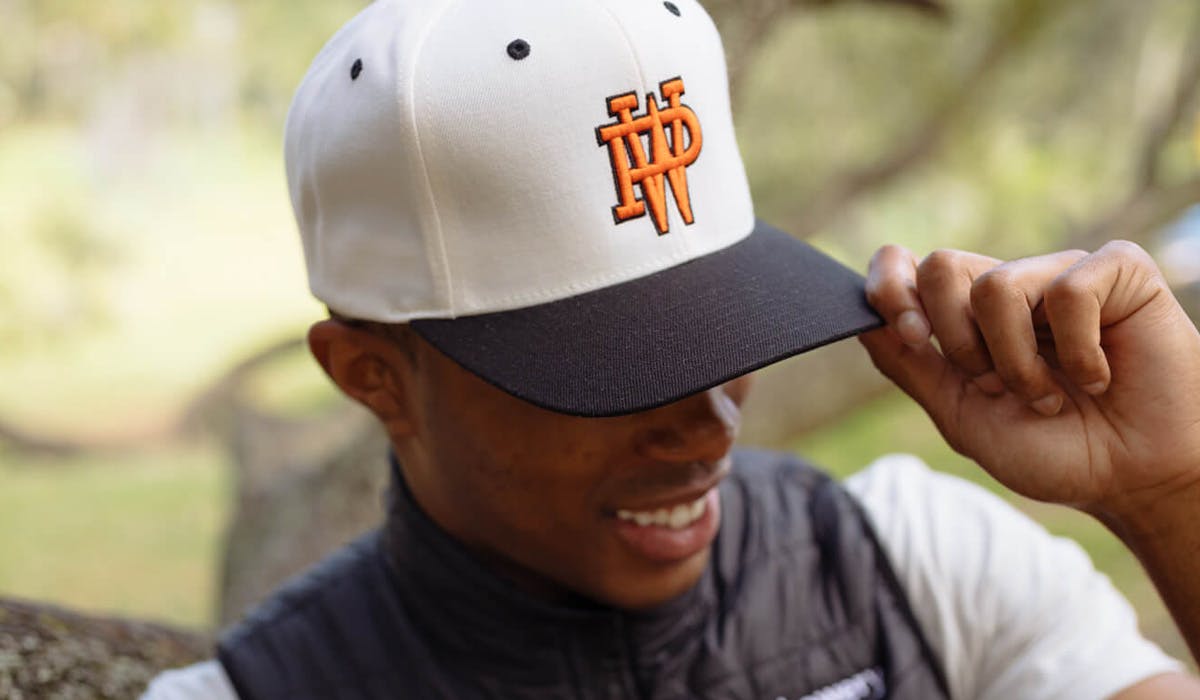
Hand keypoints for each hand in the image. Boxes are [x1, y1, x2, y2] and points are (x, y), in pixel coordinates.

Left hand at [859, 241, 1199, 518]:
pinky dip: (1077, 352)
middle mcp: (1010, 285)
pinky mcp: (1120, 272)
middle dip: (958, 341)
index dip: (891, 288)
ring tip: (1051, 392)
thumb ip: (913, 368)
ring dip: (1018, 361)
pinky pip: (1069, 290)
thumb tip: (864, 323)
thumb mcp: (965, 417)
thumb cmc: (1054, 451)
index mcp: (967, 315)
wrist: (1132, 481)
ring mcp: (1063, 273)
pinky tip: (1100, 376)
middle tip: (998, 385)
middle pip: (941, 266)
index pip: (907, 266)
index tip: (911, 336)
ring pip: (997, 285)